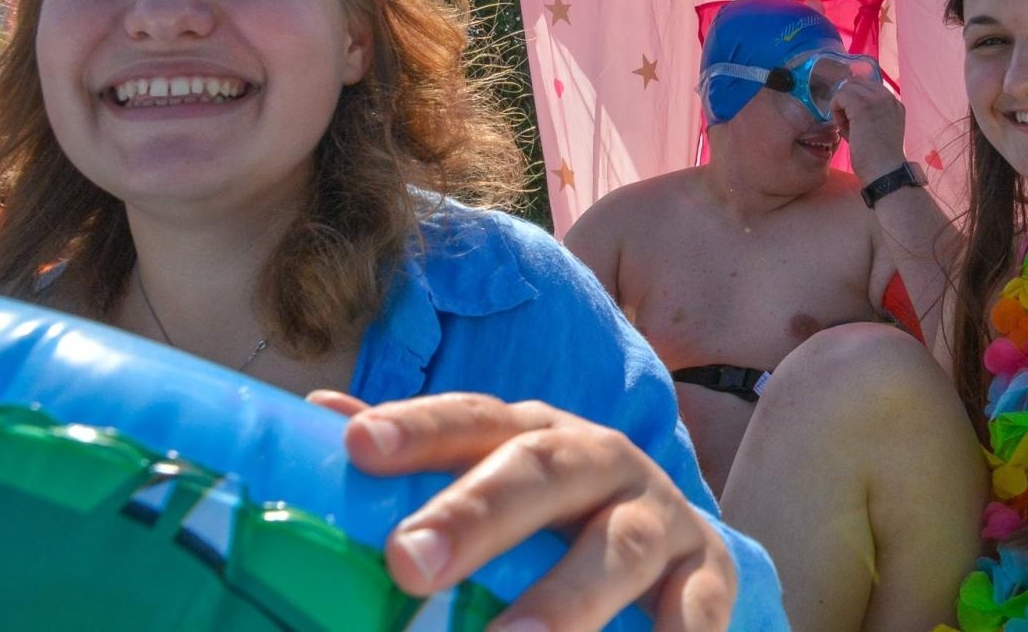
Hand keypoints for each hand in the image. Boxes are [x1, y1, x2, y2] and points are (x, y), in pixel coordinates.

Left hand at [309, 390, 736, 631]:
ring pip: (617, 547)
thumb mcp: (492, 476)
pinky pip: (696, 610)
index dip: (418, 427)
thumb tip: (320, 417)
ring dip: (565, 599)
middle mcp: (600, 460)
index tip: (358, 446)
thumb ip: (422, 457)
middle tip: (408, 561)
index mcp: (535, 434)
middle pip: (541, 471)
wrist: (674, 539)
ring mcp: (658, 515)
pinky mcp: (707, 574)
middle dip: (476, 513)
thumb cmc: (554, 515)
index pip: (472, 418)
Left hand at [829, 78, 907, 184]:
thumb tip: (843, 107)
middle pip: (857, 84)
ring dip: (841, 105)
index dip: (854, 99)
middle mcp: (888, 97)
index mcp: (894, 103)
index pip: (868, 87)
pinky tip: (842, 126)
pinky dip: (836, 109)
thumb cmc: (877, 159)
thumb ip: (863, 116)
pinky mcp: (863, 105)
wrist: (885, 171)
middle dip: (847, 100)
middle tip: (847, 123)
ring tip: (845, 126)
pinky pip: (840, 96)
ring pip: (848, 88)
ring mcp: (877, 99)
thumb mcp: (875, 130)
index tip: (851, 119)